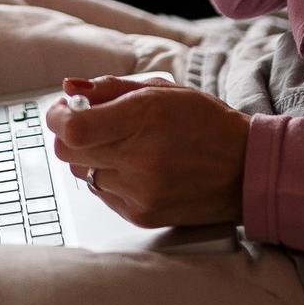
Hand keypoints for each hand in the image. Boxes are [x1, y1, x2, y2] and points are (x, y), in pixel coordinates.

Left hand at [44, 76, 248, 227]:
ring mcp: (141, 191)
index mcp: (145, 118)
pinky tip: (135, 169)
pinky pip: (101, 194)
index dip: (58, 118)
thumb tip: (70, 88)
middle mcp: (141, 158)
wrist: (245, 171)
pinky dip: (108, 179)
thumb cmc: (206, 124)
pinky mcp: (142, 215)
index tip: (63, 111)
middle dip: (70, 135)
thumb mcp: (163, 91)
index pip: (73, 128)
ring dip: (90, 158)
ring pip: (82, 173)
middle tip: (90, 125)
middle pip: (67, 152)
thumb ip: (110, 88)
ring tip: (122, 147)